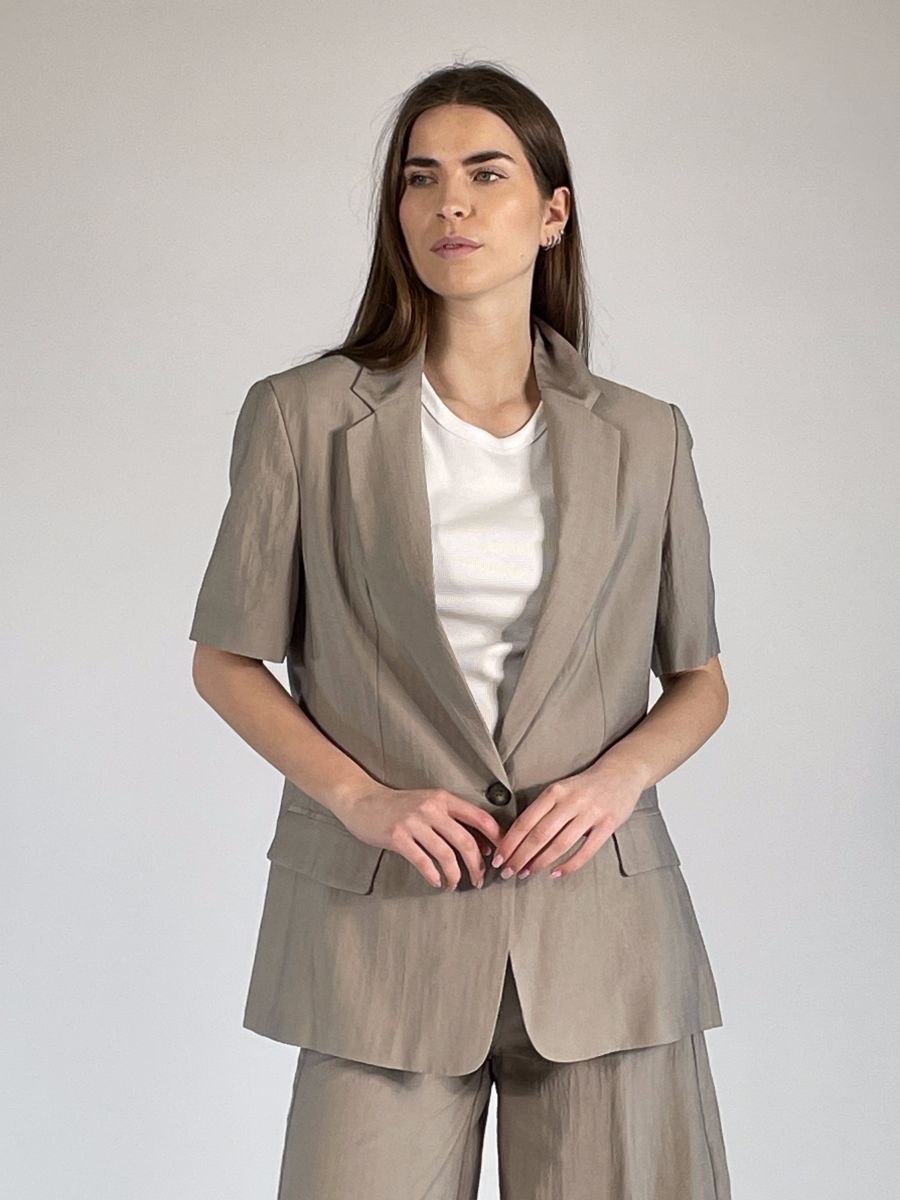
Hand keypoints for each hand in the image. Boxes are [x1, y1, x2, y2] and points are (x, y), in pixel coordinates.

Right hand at [338, 785, 503, 890]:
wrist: (363, 801)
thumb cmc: (399, 805)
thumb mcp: (429, 804)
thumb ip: (453, 820)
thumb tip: (482, 845)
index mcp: (443, 798)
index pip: (480, 817)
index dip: (496, 837)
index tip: (501, 855)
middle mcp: (431, 808)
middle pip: (466, 841)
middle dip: (477, 865)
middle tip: (480, 879)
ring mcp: (414, 822)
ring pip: (446, 855)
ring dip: (456, 875)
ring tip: (455, 885)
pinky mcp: (397, 837)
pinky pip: (423, 861)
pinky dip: (434, 875)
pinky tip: (437, 881)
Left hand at [490, 754, 646, 879]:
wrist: (621, 773)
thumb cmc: (584, 786)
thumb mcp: (560, 790)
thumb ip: (543, 810)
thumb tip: (517, 838)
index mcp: (554, 792)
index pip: (526, 821)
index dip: (510, 842)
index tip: (499, 858)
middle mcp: (570, 801)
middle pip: (539, 835)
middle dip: (520, 856)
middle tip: (508, 872)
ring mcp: (590, 813)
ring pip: (560, 844)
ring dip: (541, 862)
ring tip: (528, 873)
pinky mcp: (607, 825)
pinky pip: (586, 850)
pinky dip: (569, 865)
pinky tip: (556, 873)